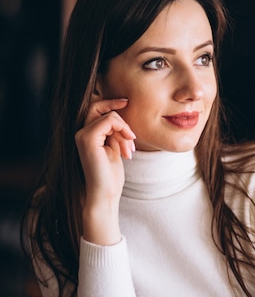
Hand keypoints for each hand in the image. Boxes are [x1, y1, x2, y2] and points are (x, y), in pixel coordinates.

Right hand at [75, 98, 135, 243]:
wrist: (105, 194)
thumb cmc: (110, 176)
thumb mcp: (113, 148)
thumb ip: (113, 132)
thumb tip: (120, 116)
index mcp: (86, 135)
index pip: (96, 109)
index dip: (111, 103)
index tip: (126, 102)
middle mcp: (80, 133)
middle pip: (100, 107)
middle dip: (121, 118)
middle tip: (132, 137)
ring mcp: (82, 135)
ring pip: (110, 116)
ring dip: (125, 131)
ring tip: (129, 151)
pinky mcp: (88, 139)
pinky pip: (109, 121)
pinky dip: (123, 130)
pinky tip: (126, 148)